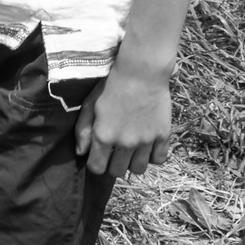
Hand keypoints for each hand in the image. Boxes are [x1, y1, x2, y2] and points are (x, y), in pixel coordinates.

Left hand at [74, 62, 172, 177]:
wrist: (140, 73)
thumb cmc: (110, 86)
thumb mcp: (90, 104)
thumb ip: (83, 130)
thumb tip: (81, 153)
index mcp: (104, 135)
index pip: (97, 168)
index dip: (95, 163)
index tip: (98, 155)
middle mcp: (125, 143)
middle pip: (117, 171)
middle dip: (113, 164)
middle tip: (114, 151)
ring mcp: (146, 141)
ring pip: (138, 169)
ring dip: (132, 162)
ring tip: (130, 149)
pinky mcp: (163, 136)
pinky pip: (159, 160)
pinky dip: (152, 156)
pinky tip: (147, 145)